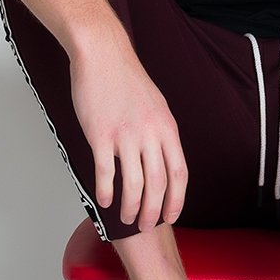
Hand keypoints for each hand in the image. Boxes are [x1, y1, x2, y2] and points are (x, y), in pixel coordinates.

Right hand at [68, 39, 187, 230]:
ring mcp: (125, 135)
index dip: (176, 199)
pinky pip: (105, 171)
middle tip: (147, 225)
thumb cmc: (126, 79)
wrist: (103, 54)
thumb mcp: (156, 106)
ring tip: (126, 218)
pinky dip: (106, 191)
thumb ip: (160, 133)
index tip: (171, 216)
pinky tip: (105, 201)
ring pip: (133, 183)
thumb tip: (161, 159)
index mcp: (167, 128)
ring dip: (131, 207)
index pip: (179, 173)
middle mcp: (150, 133)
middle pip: (158, 183)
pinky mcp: (100, 134)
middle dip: (153, 210)